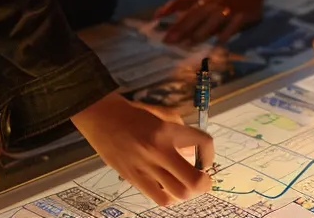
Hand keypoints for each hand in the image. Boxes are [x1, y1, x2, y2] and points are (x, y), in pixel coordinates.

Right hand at [70, 92, 214, 205]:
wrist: (103, 119)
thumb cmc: (134, 115)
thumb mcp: (163, 115)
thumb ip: (181, 131)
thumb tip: (193, 152)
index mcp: (168, 130)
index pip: (203, 143)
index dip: (210, 154)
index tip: (206, 160)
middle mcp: (159, 150)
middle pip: (194, 179)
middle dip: (204, 183)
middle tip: (203, 181)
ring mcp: (145, 166)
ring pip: (178, 193)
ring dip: (188, 192)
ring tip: (185, 186)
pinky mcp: (133, 177)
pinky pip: (158, 197)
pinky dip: (169, 197)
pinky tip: (168, 189)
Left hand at [152, 0, 264, 44]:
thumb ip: (181, 3)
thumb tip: (157, 14)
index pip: (183, 3)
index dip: (170, 11)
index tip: (158, 22)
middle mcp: (211, 5)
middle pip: (194, 16)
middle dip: (182, 29)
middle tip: (170, 41)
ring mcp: (226, 11)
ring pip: (212, 22)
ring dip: (201, 32)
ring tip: (190, 44)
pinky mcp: (241, 17)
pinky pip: (232, 27)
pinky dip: (225, 35)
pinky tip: (218, 44)